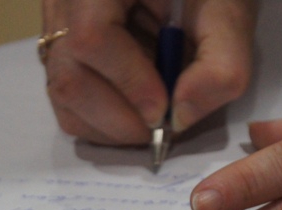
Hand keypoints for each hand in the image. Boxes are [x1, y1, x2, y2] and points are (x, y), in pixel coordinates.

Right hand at [41, 0, 256, 144]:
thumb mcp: (227, 13)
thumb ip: (220, 63)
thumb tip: (181, 118)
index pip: (91, 36)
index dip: (128, 81)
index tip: (163, 108)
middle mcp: (64, 5)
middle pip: (68, 77)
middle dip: (119, 117)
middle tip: (161, 125)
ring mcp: (55, 31)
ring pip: (63, 97)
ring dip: (110, 125)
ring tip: (150, 116)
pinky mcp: (59, 55)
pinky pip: (67, 103)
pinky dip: (102, 121)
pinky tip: (134, 108)